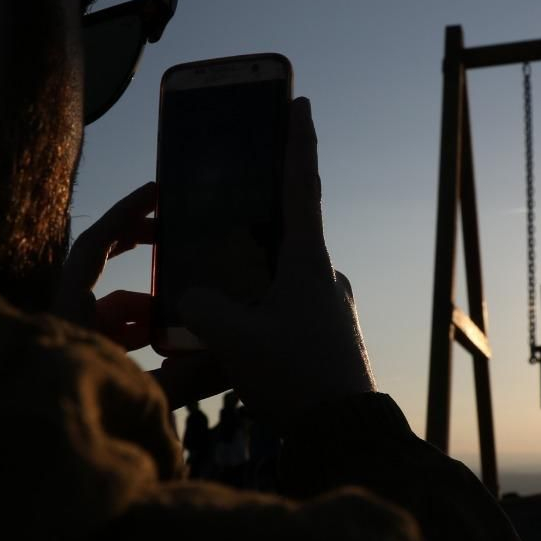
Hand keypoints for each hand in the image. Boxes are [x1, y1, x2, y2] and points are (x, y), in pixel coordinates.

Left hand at [53, 182, 230, 408]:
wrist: (42, 473)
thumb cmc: (89, 430)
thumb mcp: (149, 402)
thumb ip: (192, 377)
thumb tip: (236, 355)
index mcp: (70, 319)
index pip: (92, 250)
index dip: (123, 217)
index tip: (157, 194)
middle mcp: (66, 324)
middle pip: (100, 270)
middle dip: (137, 252)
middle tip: (175, 231)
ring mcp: (71, 343)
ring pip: (113, 309)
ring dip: (149, 310)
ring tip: (185, 319)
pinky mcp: (80, 362)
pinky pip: (114, 335)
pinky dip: (141, 335)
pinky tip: (173, 351)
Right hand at [179, 97, 374, 425]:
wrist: (347, 437)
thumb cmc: (298, 379)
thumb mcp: (235, 340)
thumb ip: (203, 309)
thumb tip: (193, 299)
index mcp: (309, 263)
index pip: (301, 188)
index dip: (297, 143)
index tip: (300, 102)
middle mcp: (324, 279)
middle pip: (277, 245)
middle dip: (243, 248)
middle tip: (216, 248)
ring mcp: (328, 311)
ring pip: (275, 293)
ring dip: (242, 306)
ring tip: (207, 335)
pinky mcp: (327, 342)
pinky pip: (281, 324)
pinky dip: (253, 333)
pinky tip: (228, 358)